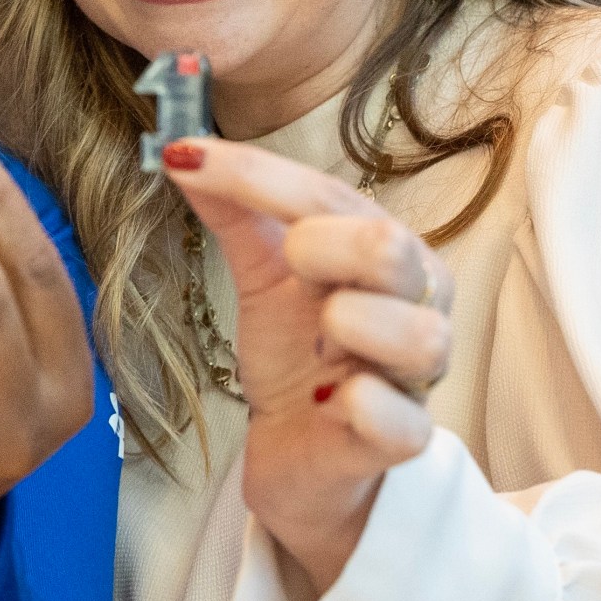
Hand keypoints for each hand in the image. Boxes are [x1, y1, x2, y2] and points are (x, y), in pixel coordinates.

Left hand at [162, 137, 450, 591]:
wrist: (301, 451)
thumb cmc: (297, 354)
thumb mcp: (263, 277)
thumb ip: (236, 216)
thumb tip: (181, 148)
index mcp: (385, 252)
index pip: (330, 196)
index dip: (257, 174)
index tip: (184, 155)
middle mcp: (415, 305)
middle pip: (392, 248)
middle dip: (328, 245)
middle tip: (288, 264)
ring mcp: (414, 377)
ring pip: (419, 335)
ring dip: (355, 323)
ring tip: (320, 334)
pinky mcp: (399, 441)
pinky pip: (400, 421)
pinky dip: (363, 405)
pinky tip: (327, 401)